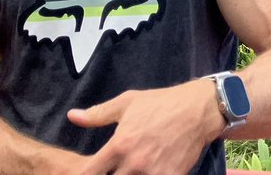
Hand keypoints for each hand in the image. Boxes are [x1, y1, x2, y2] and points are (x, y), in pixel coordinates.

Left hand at [67, 81, 222, 174]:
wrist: (199, 110)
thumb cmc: (161, 103)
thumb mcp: (128, 102)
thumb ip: (98, 114)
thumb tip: (72, 116)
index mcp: (119, 145)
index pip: (89, 172)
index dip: (84, 174)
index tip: (88, 171)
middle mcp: (134, 164)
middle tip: (113, 167)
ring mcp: (153, 173)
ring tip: (131, 168)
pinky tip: (149, 171)